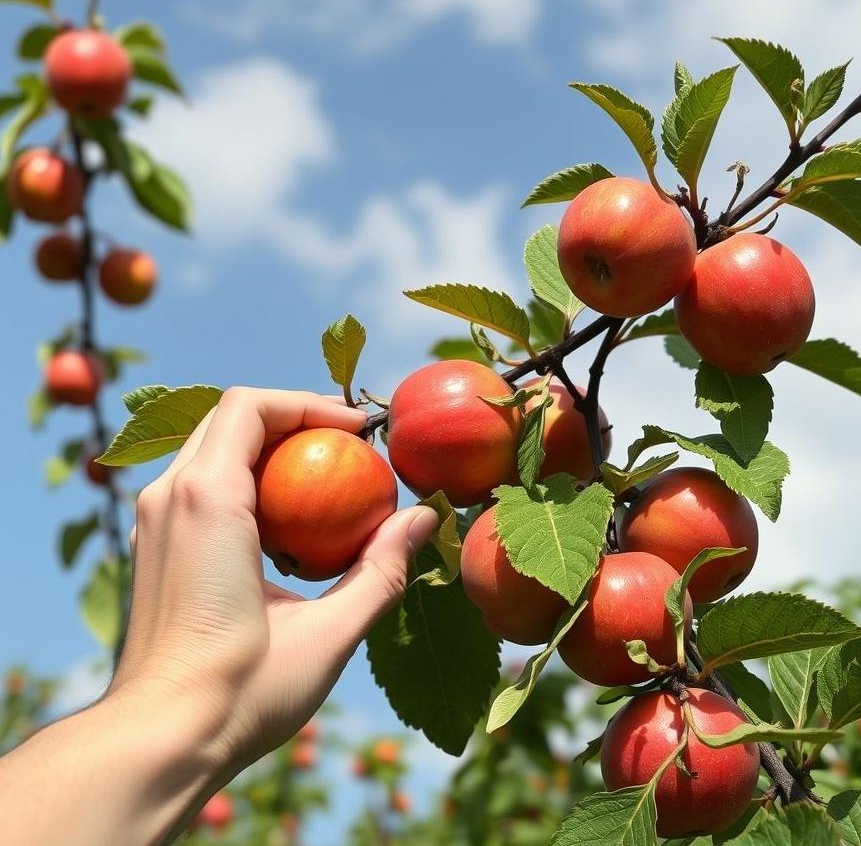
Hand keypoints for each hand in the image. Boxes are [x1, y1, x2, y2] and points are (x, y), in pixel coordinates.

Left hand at [111, 388, 436, 795]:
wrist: (155, 742)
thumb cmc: (241, 692)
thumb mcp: (329, 632)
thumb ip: (382, 569)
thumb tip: (425, 518)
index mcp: (207, 500)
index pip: (250, 405)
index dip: (308, 402)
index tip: (358, 429)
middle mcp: (169, 497)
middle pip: (230, 418)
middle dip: (292, 418)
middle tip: (348, 446)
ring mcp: (152, 521)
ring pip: (211, 448)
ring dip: (268, 447)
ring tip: (322, 476)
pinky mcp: (151, 545)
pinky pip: (198, 484)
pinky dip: (245, 478)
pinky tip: (285, 521)